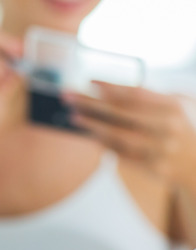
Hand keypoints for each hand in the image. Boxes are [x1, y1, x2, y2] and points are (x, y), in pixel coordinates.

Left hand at [68, 82, 195, 183]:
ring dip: (93, 126)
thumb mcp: (174, 106)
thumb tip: (103, 90)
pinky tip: (90, 136)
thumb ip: (145, 97)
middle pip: (123, 113)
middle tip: (68, 97)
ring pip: (121, 137)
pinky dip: (106, 145)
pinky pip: (124, 156)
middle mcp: (169, 128)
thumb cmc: (180, 126)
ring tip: (74, 117)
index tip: (88, 80)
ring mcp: (163, 150)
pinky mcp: (156, 168)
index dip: (110, 86)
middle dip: (91, 104)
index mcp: (173, 106)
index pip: (136, 93)